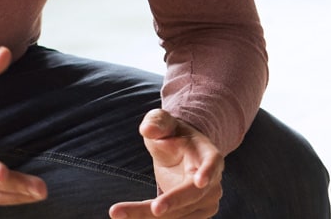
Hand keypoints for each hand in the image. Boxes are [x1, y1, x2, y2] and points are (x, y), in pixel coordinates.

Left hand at [109, 109, 224, 217]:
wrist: (180, 153)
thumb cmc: (171, 134)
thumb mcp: (163, 122)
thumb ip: (156, 123)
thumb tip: (147, 129)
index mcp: (208, 154)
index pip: (211, 162)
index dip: (207, 172)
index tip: (200, 182)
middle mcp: (211, 182)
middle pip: (192, 195)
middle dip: (173, 203)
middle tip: (154, 210)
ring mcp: (205, 202)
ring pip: (178, 214)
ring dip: (147, 215)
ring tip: (118, 212)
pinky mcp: (193, 214)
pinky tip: (126, 216)